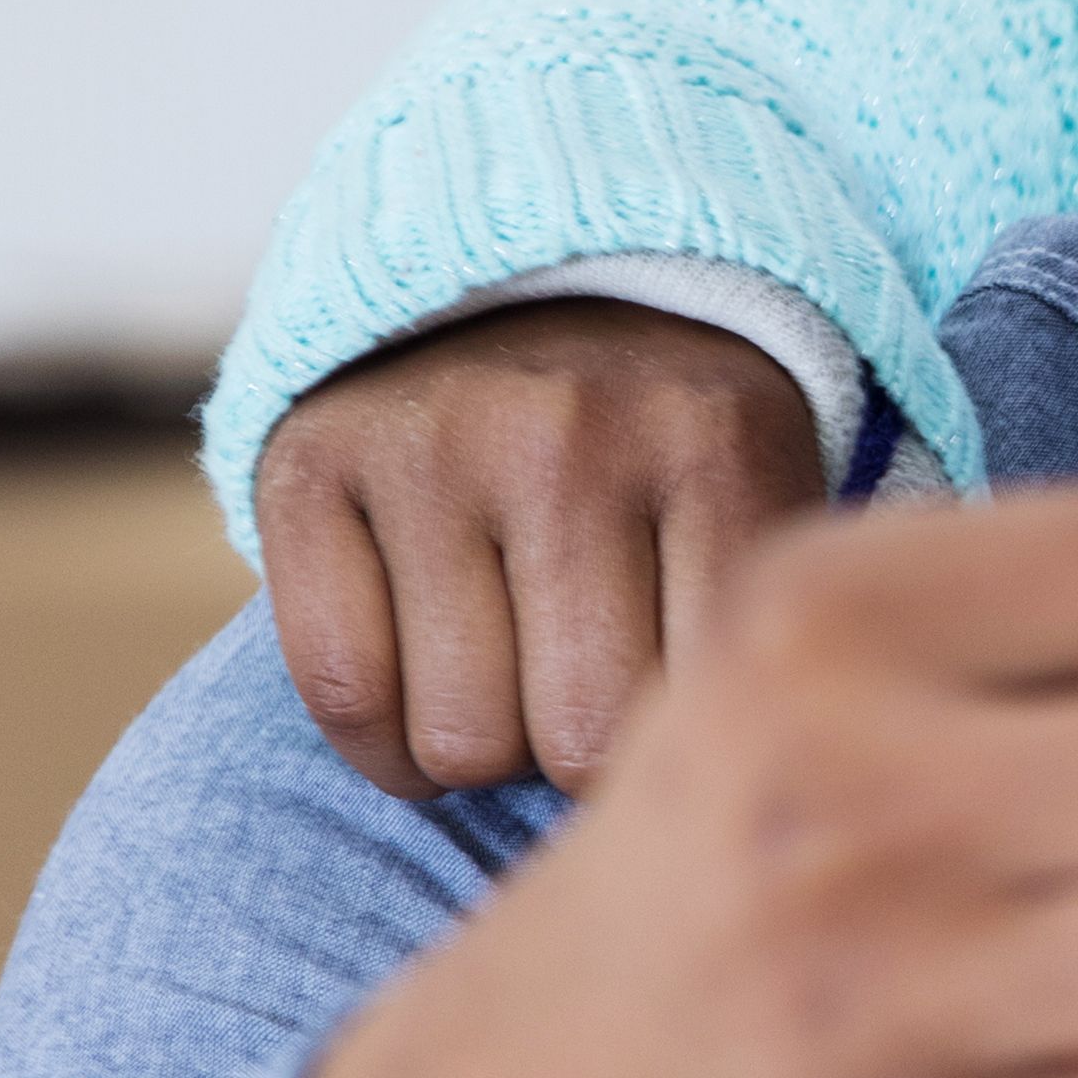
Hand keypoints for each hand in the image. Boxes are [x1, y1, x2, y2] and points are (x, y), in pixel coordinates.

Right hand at [256, 302, 832, 798]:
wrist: (537, 288)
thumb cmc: (674, 446)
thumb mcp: (766, 497)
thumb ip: (764, 629)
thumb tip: (723, 789)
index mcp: (718, 442)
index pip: (709, 695)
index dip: (693, 742)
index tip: (683, 709)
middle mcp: (569, 436)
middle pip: (575, 740)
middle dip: (581, 758)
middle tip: (588, 697)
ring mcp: (431, 445)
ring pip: (458, 739)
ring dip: (485, 753)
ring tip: (514, 688)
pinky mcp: (311, 465)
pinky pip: (343, 692)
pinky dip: (384, 744)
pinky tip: (426, 700)